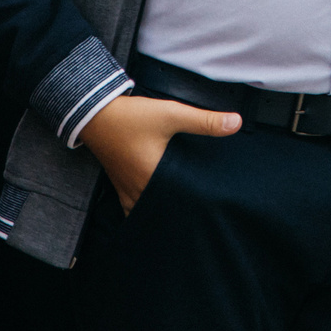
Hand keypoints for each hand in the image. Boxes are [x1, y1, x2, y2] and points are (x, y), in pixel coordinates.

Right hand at [80, 93, 241, 213]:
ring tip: (179, 218)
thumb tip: (236, 123)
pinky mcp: (119, 184)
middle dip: (179, 216)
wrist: (94, 112)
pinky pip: (132, 207)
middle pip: (162, 212)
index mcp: (152, 178)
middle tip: (199, 218)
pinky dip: (143, 211)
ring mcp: (126, 189)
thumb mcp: (171, 114)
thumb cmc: (131, 116)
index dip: (194, 209)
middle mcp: (138, 189)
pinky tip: (153, 210)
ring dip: (160, 215)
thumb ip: (204, 121)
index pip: (178, 204)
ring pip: (145, 213)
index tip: (210, 212)